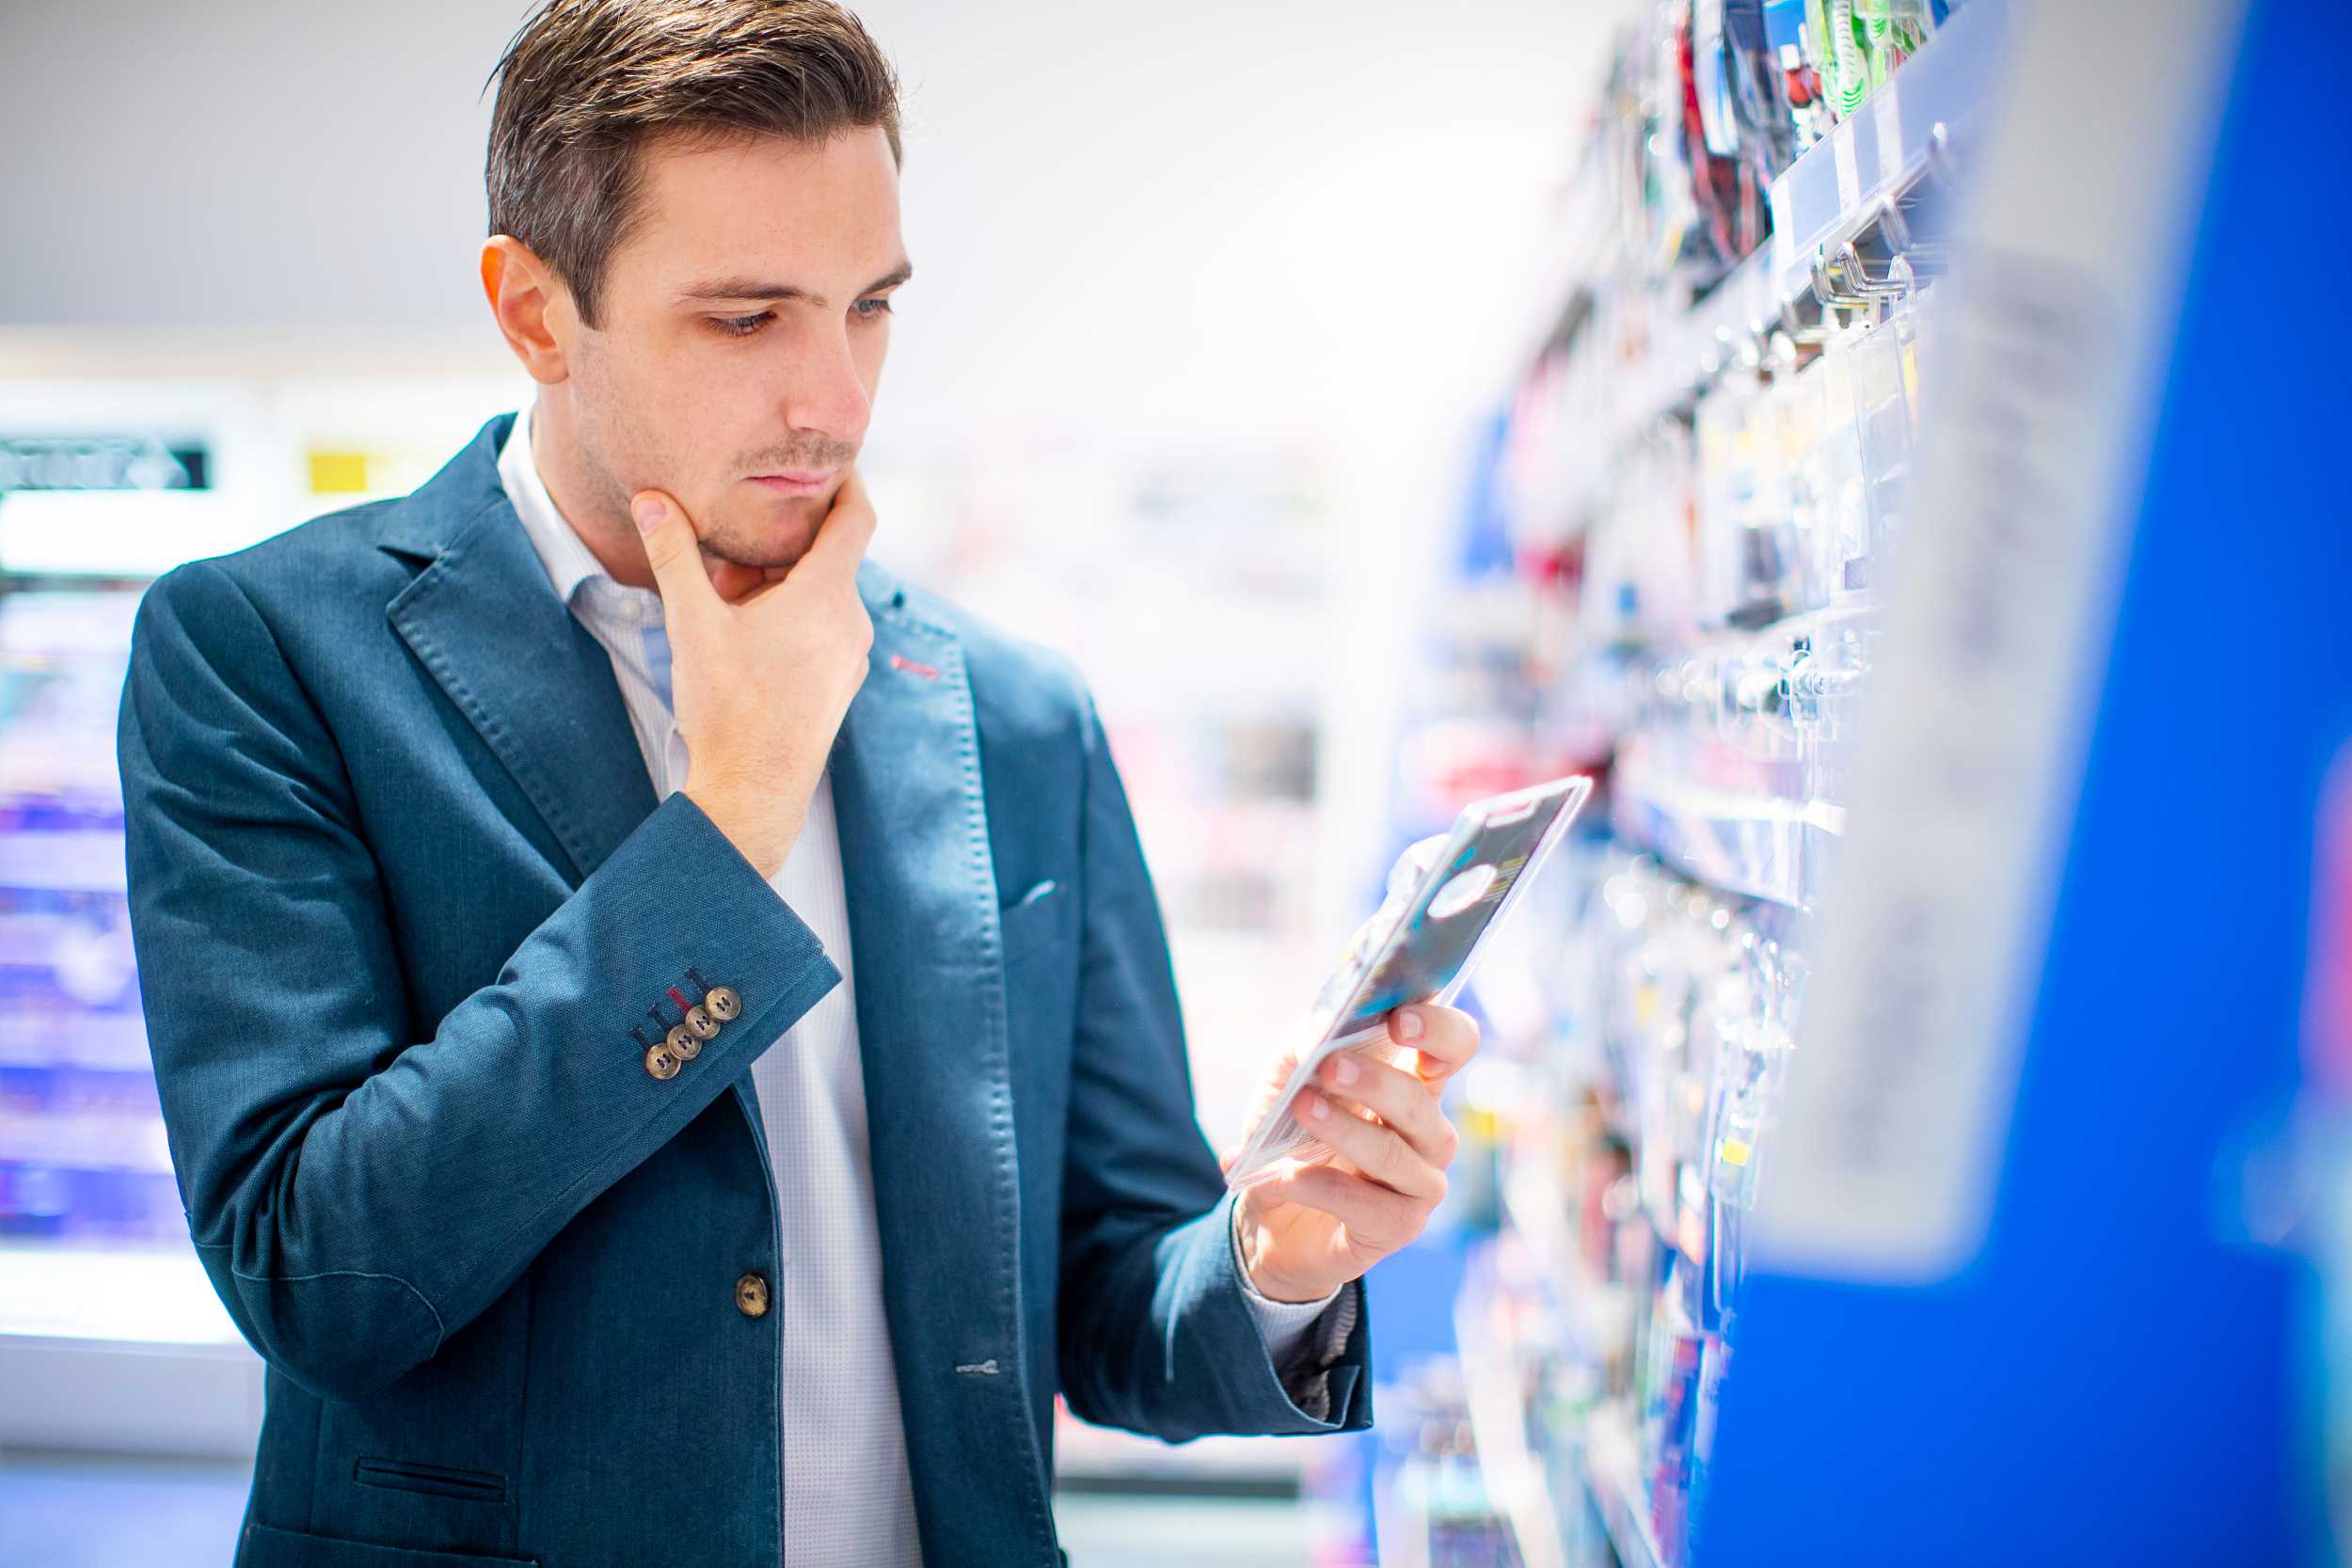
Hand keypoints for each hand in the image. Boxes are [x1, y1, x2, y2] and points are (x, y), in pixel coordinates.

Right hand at [630, 470, 876, 878]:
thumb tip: (650, 499)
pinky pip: (824, 630)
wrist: (754, 793)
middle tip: (729, 547)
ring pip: (823, 596)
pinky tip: (744, 637)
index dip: (847, 481)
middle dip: (780, 545)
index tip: (827, 461)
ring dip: (780, 585)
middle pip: (827, 557)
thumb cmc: (727, 708)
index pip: (856, 516)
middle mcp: (853, 622)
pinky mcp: (842, 685)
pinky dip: (791, 617)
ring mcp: (852, 657)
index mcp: (827, 595)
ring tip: (725, 598)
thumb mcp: (692, 622)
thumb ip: (674, 554)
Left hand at [1226, 1002, 1479, 1303]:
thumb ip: (1307, 1044)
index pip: (1455, 1045)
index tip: (1400, 1020)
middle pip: (1420, 1101)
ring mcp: (1420, 1184)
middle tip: (1329, 1067)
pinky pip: (1363, 1205)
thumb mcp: (1288, 1076)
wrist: (1269, 1216)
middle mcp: (1430, 1132)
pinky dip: (1318, 1186)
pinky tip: (1283, 1177)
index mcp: (1415, 1082)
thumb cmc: (1292, 1133)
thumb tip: (1319, 1030)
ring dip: (1343, 1130)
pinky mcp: (1397, 1227)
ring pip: (1392, 1154)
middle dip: (1376, 1082)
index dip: (1438, 1029)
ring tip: (1301, 1111)